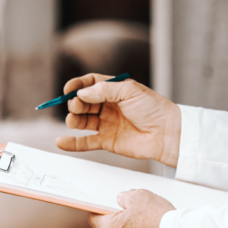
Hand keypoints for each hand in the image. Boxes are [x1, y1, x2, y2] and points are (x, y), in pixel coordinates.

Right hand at [55, 73, 181, 166]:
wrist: (166, 133)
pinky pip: (86, 142)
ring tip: (73, 121)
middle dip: (75, 103)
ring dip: (73, 120)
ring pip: (82, 121)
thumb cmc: (153, 109)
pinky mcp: (107, 141)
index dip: (77, 85)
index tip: (68, 89)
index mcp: (114, 90)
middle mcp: (108, 106)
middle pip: (83, 102)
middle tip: (76, 106)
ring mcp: (107, 123)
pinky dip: (73, 143)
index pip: (90, 84)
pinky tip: (61, 142)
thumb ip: (103, 90)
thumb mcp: (129, 91)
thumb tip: (82, 93)